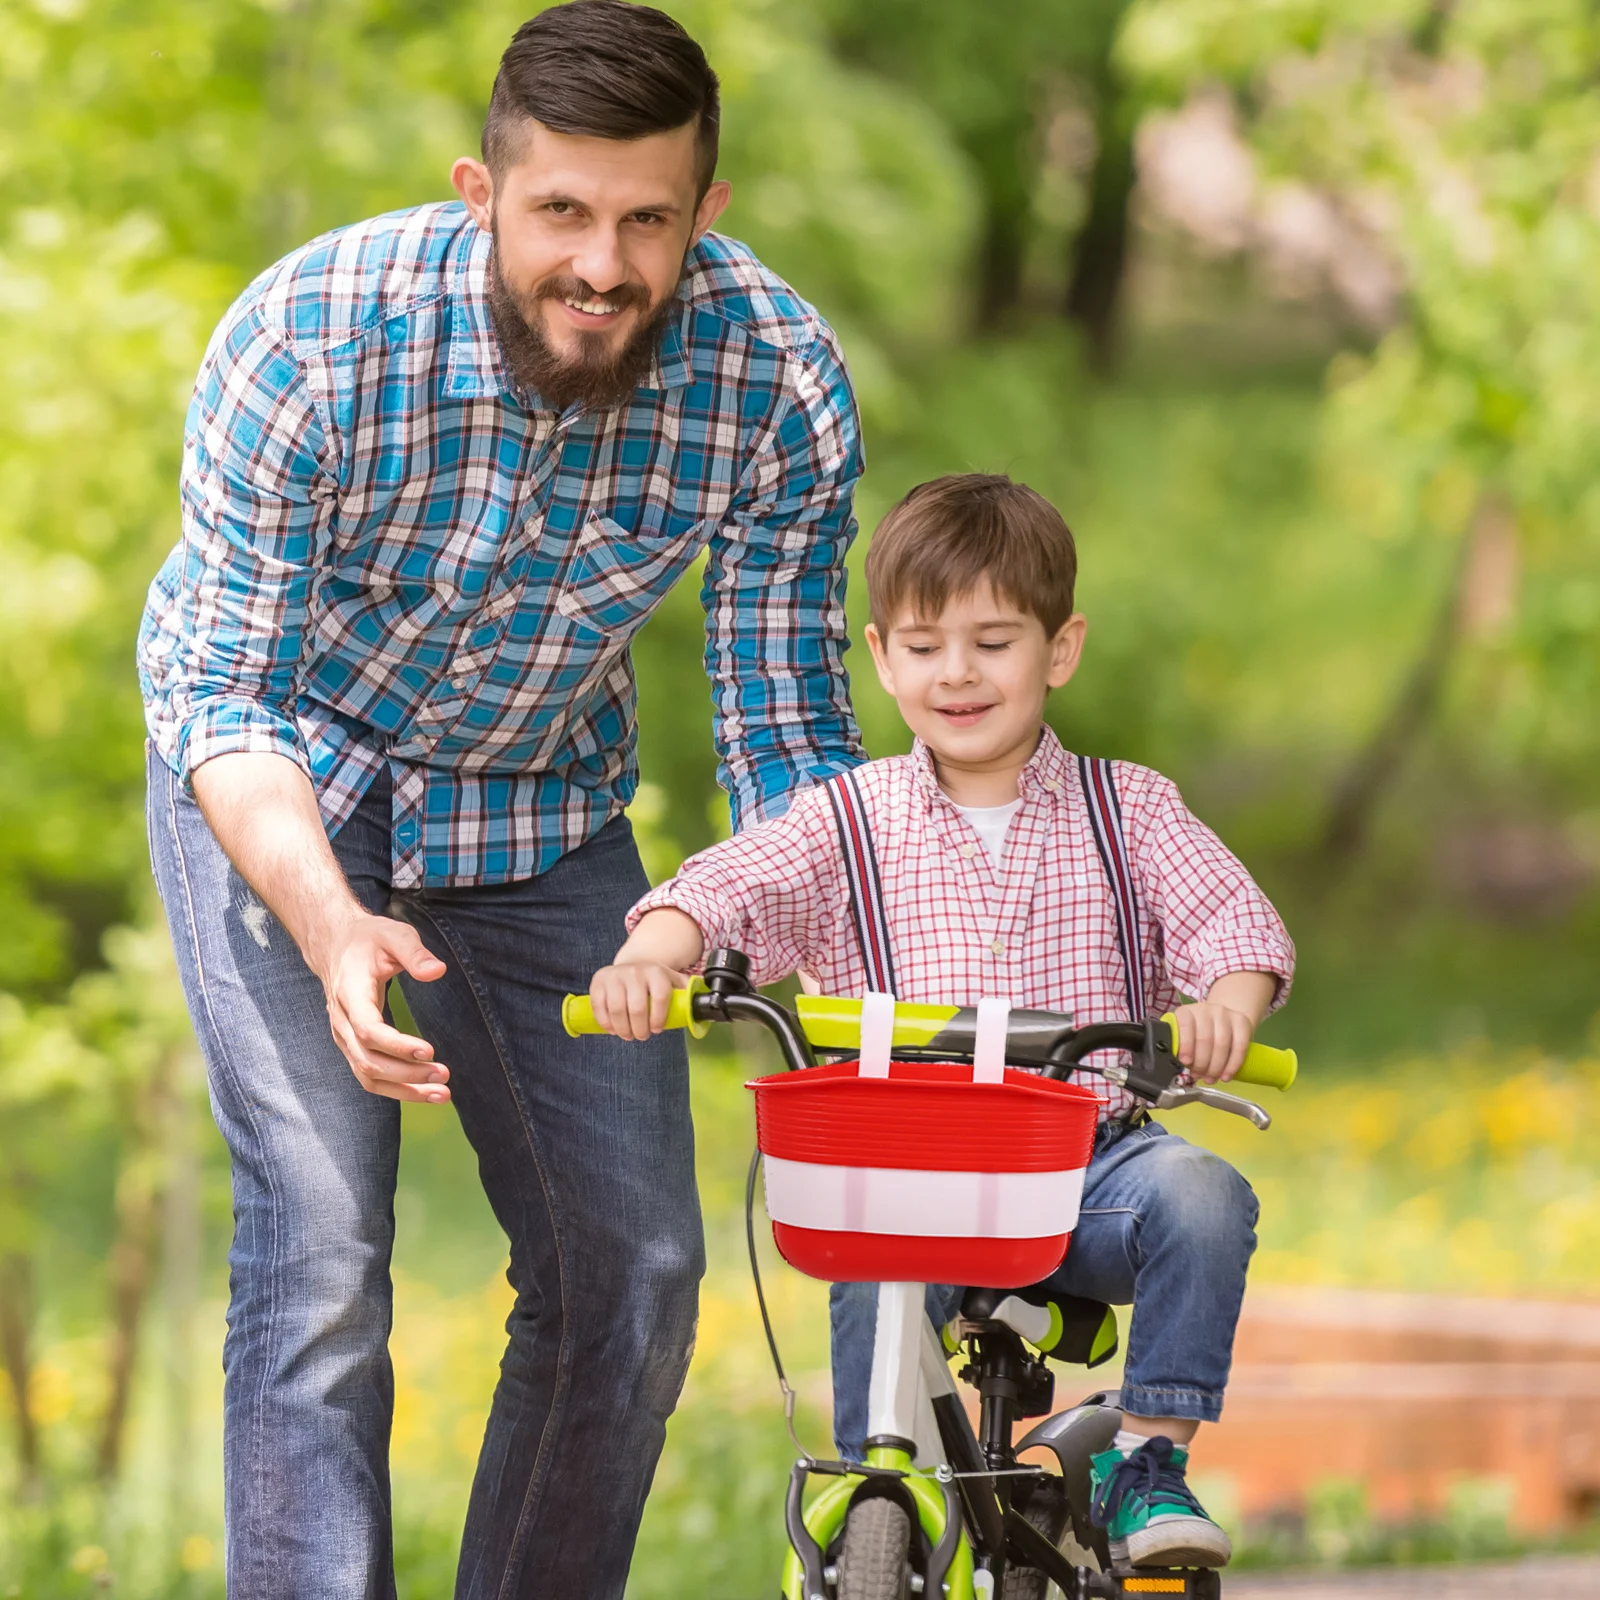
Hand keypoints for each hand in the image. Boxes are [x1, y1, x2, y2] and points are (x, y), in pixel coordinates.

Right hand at [313, 912, 450, 1103]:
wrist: (337, 946)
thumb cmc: (370, 939)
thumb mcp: (394, 934)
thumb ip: (415, 953)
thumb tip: (438, 971)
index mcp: (350, 993)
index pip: (368, 1029)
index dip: (397, 1045)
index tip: (429, 1050)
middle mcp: (342, 1021)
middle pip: (369, 1060)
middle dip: (407, 1073)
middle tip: (444, 1076)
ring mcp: (344, 1037)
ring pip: (368, 1076)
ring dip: (404, 1089)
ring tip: (442, 1094)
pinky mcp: (353, 1046)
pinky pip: (370, 1076)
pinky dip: (396, 1089)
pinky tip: (425, 1092)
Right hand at [589, 960, 688, 1040]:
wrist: (634, 962)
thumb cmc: (656, 980)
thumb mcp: (674, 981)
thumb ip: (688, 994)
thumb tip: (703, 1007)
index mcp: (657, 973)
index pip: (660, 997)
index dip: (659, 1018)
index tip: (657, 1029)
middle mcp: (635, 972)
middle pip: (637, 1008)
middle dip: (640, 1029)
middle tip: (642, 1036)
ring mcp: (615, 975)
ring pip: (617, 1009)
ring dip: (623, 1029)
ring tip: (628, 1035)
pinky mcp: (598, 981)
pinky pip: (599, 1006)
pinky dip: (605, 1022)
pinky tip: (612, 1029)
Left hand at [1171, 1000, 1255, 1083]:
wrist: (1220, 1018)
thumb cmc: (1197, 1032)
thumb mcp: (1183, 1035)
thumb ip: (1178, 1047)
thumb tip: (1176, 1067)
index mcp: (1186, 1012)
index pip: (1185, 1026)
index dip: (1186, 1046)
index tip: (1186, 1062)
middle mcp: (1206, 1010)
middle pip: (1205, 1039)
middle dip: (1201, 1063)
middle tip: (1199, 1075)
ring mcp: (1225, 1014)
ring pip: (1222, 1044)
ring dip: (1216, 1067)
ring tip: (1211, 1078)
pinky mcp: (1242, 1022)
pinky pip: (1240, 1046)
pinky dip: (1233, 1065)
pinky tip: (1226, 1075)